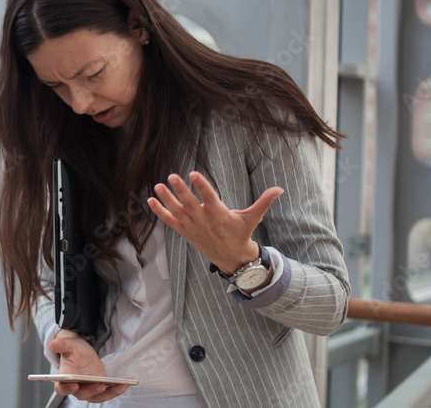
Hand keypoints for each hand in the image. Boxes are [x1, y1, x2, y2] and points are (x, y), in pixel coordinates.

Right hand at [50, 330, 129, 402]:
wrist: (83, 353)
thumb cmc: (73, 350)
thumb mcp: (69, 344)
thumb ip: (62, 344)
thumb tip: (53, 343)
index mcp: (64, 378)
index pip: (62, 388)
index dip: (67, 388)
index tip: (74, 385)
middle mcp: (75, 387)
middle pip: (82, 394)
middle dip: (92, 391)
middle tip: (101, 385)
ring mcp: (88, 390)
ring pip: (97, 397)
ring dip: (109, 393)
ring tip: (121, 386)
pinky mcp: (99, 388)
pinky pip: (108, 393)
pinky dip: (117, 390)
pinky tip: (126, 384)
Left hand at [147, 171, 282, 273]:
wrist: (231, 258)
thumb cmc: (241, 233)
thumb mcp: (252, 218)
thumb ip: (263, 202)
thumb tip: (280, 188)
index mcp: (220, 215)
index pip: (210, 198)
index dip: (202, 186)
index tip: (194, 173)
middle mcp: (204, 221)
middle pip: (190, 204)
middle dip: (181, 191)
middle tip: (172, 176)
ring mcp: (192, 227)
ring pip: (177, 212)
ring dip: (166, 199)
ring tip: (158, 186)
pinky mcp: (185, 232)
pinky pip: (170, 221)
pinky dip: (160, 212)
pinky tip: (150, 200)